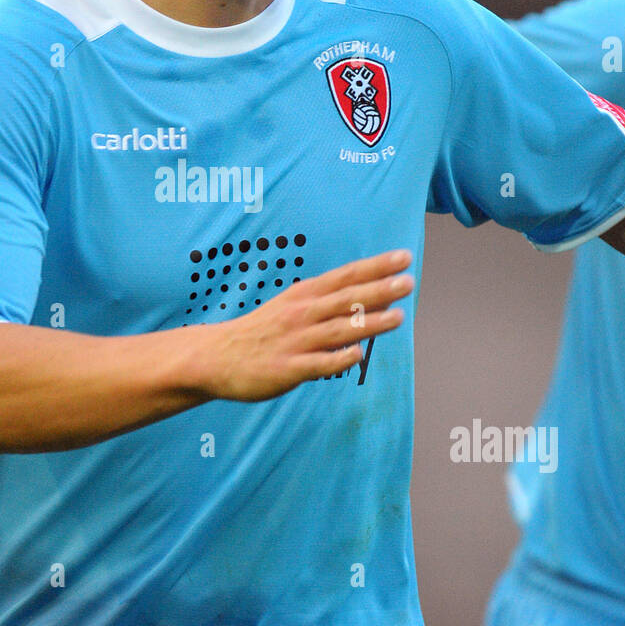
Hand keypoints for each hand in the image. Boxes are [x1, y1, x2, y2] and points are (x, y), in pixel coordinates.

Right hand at [192, 248, 412, 401]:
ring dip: (369, 323)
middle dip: (379, 290)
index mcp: (304, 295)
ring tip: (399, 317)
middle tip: (408, 282)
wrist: (216, 357)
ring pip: (338, 330)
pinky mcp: (287, 368)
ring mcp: (295, 341)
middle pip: (346, 299)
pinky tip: (358, 355)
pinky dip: (338, 359)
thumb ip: (330, 302)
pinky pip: (317, 364)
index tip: (404, 257)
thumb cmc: (263, 331)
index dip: (376, 266)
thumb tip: (376, 297)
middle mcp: (302, 314)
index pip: (346, 276)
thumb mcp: (292, 306)